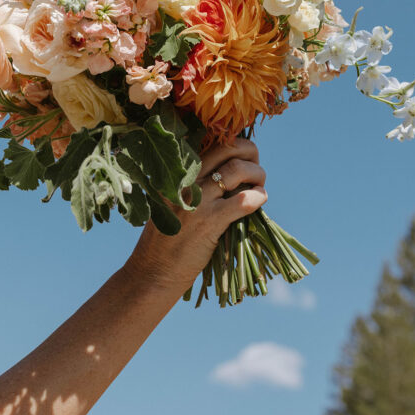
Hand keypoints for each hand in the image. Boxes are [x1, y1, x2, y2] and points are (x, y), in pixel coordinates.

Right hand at [126, 137, 266, 294]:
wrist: (153, 271)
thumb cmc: (165, 239)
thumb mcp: (170, 203)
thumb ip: (192, 185)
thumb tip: (228, 172)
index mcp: (176, 173)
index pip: (210, 144)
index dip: (233, 143)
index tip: (243, 154)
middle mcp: (185, 181)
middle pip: (227, 149)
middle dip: (250, 152)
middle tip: (256, 166)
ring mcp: (197, 200)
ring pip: (238, 171)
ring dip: (257, 174)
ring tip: (260, 185)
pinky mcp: (210, 222)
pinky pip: (243, 200)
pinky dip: (257, 197)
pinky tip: (260, 200)